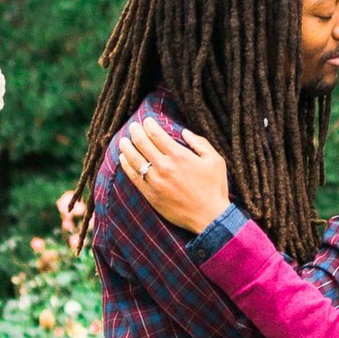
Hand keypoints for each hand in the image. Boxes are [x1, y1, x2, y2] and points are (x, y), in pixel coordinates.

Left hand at [120, 115, 232, 235]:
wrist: (209, 217)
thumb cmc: (214, 187)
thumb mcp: (215, 161)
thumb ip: (200, 143)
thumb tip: (184, 132)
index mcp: (179, 156)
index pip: (156, 134)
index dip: (148, 125)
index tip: (146, 120)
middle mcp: (164, 166)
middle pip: (142, 143)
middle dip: (136, 132)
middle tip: (133, 126)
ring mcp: (155, 181)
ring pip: (134, 159)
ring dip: (127, 147)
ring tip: (123, 140)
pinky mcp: (150, 194)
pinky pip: (134, 176)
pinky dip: (126, 165)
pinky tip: (123, 158)